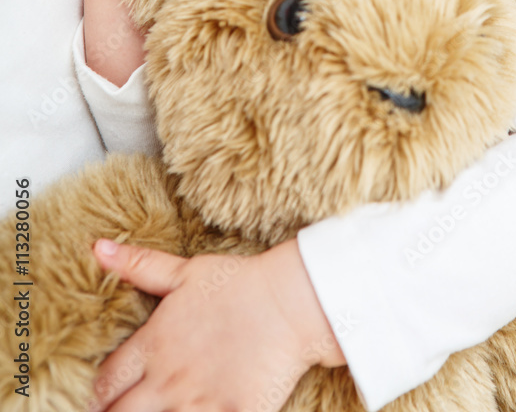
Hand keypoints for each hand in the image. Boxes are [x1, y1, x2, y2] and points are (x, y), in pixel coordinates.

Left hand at [89, 238, 345, 411]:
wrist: (290, 303)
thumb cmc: (238, 283)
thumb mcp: (185, 271)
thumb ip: (139, 265)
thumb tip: (97, 248)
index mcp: (154, 345)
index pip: (106, 384)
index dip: (100, 395)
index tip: (107, 396)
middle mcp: (168, 379)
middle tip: (129, 407)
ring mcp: (197, 403)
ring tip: (160, 410)